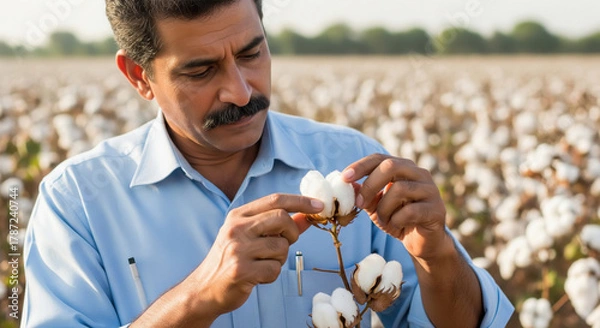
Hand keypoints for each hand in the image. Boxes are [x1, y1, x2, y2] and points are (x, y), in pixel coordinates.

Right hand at [185, 194, 321, 316]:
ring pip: (281, 247)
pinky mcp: (241, 270)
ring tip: (263, 263)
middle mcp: (236, 229)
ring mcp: (238, 249)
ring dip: (280, 258)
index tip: (319, 206)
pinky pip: (274, 269)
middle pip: (282, 218)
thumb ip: (278, 226)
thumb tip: (306, 216)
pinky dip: (272, 274)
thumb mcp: (250, 237)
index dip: (301, 201)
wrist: (204, 288)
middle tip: (286, 243)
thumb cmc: (231, 261)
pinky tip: (258, 276)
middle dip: (292, 233)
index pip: (275, 200)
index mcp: (238, 216)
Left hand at [342, 154, 447, 260]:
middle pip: (390, 166)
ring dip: (384, 208)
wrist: (422, 243)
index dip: (360, 166)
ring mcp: (430, 190)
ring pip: (399, 189)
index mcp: (403, 168)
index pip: (380, 158)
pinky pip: (410, 211)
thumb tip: (347, 183)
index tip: (344, 177)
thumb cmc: (398, 220)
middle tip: (359, 203)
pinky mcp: (436, 209)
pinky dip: (397, 220)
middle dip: (370, 185)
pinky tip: (398, 226)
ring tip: (383, 219)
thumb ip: (363, 194)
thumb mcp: (375, 206)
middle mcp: (419, 174)